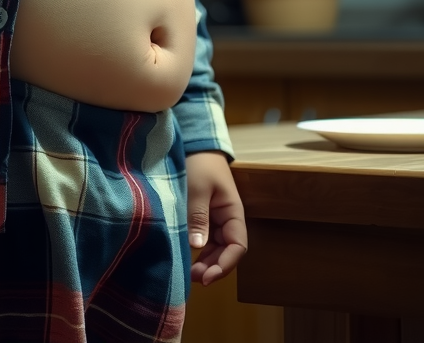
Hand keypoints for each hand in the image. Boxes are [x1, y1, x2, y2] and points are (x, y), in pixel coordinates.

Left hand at [185, 150, 246, 285]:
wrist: (194, 145)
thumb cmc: (199, 164)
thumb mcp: (197, 189)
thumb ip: (198, 216)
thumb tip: (197, 246)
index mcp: (233, 213)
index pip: (237, 246)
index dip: (225, 265)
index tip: (207, 277)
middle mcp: (227, 220)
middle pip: (226, 252)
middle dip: (212, 268)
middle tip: (192, 278)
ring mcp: (215, 220)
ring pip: (215, 249)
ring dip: (205, 263)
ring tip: (188, 273)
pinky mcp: (203, 218)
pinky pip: (205, 240)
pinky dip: (198, 252)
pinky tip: (186, 258)